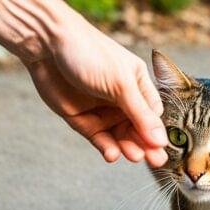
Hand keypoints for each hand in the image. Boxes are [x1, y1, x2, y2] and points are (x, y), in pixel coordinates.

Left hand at [24, 17, 168, 166]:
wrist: (47, 47)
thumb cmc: (90, 54)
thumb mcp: (121, 84)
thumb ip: (140, 114)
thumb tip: (161, 140)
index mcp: (138, 84)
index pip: (153, 115)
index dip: (157, 132)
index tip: (162, 148)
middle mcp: (122, 100)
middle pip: (139, 130)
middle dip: (146, 145)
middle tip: (155, 161)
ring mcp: (103, 111)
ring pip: (121, 137)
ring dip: (128, 148)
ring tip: (133, 156)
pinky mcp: (84, 120)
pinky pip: (100, 139)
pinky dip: (107, 148)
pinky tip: (112, 154)